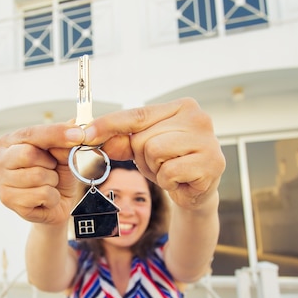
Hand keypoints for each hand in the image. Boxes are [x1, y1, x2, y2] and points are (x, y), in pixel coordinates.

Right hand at [0, 122, 85, 223]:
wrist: (58, 203)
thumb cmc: (56, 174)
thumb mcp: (64, 154)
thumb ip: (64, 143)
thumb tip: (75, 130)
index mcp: (9, 141)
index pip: (31, 133)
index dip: (56, 133)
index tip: (78, 134)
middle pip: (29, 154)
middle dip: (50, 163)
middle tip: (52, 169)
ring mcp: (1, 181)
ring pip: (37, 176)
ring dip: (52, 181)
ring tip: (49, 184)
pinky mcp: (9, 201)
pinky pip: (42, 194)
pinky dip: (52, 196)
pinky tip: (46, 198)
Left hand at [81, 98, 225, 208]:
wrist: (198, 190)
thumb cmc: (171, 163)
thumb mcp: (143, 149)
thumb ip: (121, 141)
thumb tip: (93, 135)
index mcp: (181, 107)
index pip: (137, 115)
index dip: (109, 125)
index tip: (86, 133)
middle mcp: (198, 118)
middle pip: (143, 138)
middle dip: (143, 157)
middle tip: (161, 164)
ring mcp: (207, 140)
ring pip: (154, 152)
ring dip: (156, 170)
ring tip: (171, 171)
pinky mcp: (212, 163)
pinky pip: (169, 172)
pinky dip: (169, 182)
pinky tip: (182, 180)